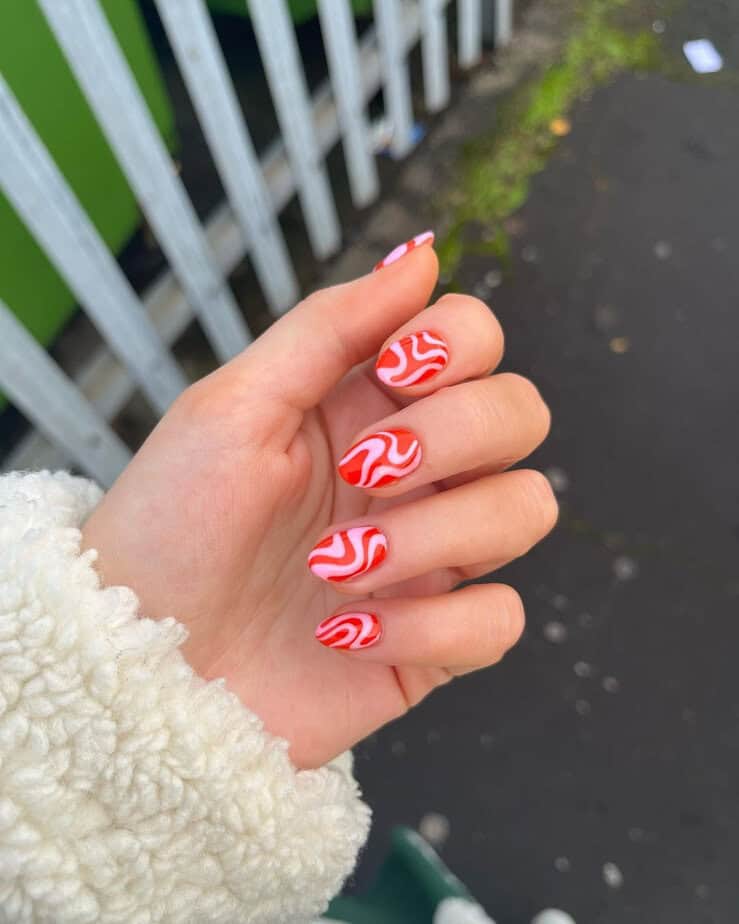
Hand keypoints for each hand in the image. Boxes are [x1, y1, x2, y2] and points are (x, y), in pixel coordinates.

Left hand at [81, 240, 555, 767]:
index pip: (476, 338)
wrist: (137, 666)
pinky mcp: (435, 639)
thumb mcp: (233, 406)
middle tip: (364, 473)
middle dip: (454, 435)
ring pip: (528, 509)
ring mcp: (432, 556)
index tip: (394, 371)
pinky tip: (346, 636)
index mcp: (369, 405)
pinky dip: (428, 628)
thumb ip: (331, 326)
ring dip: (434, 537)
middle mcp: (415, 473)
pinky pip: (499, 621)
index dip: (460, 342)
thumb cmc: (170, 526)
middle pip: (522, 413)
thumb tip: (423, 251)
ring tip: (336, 570)